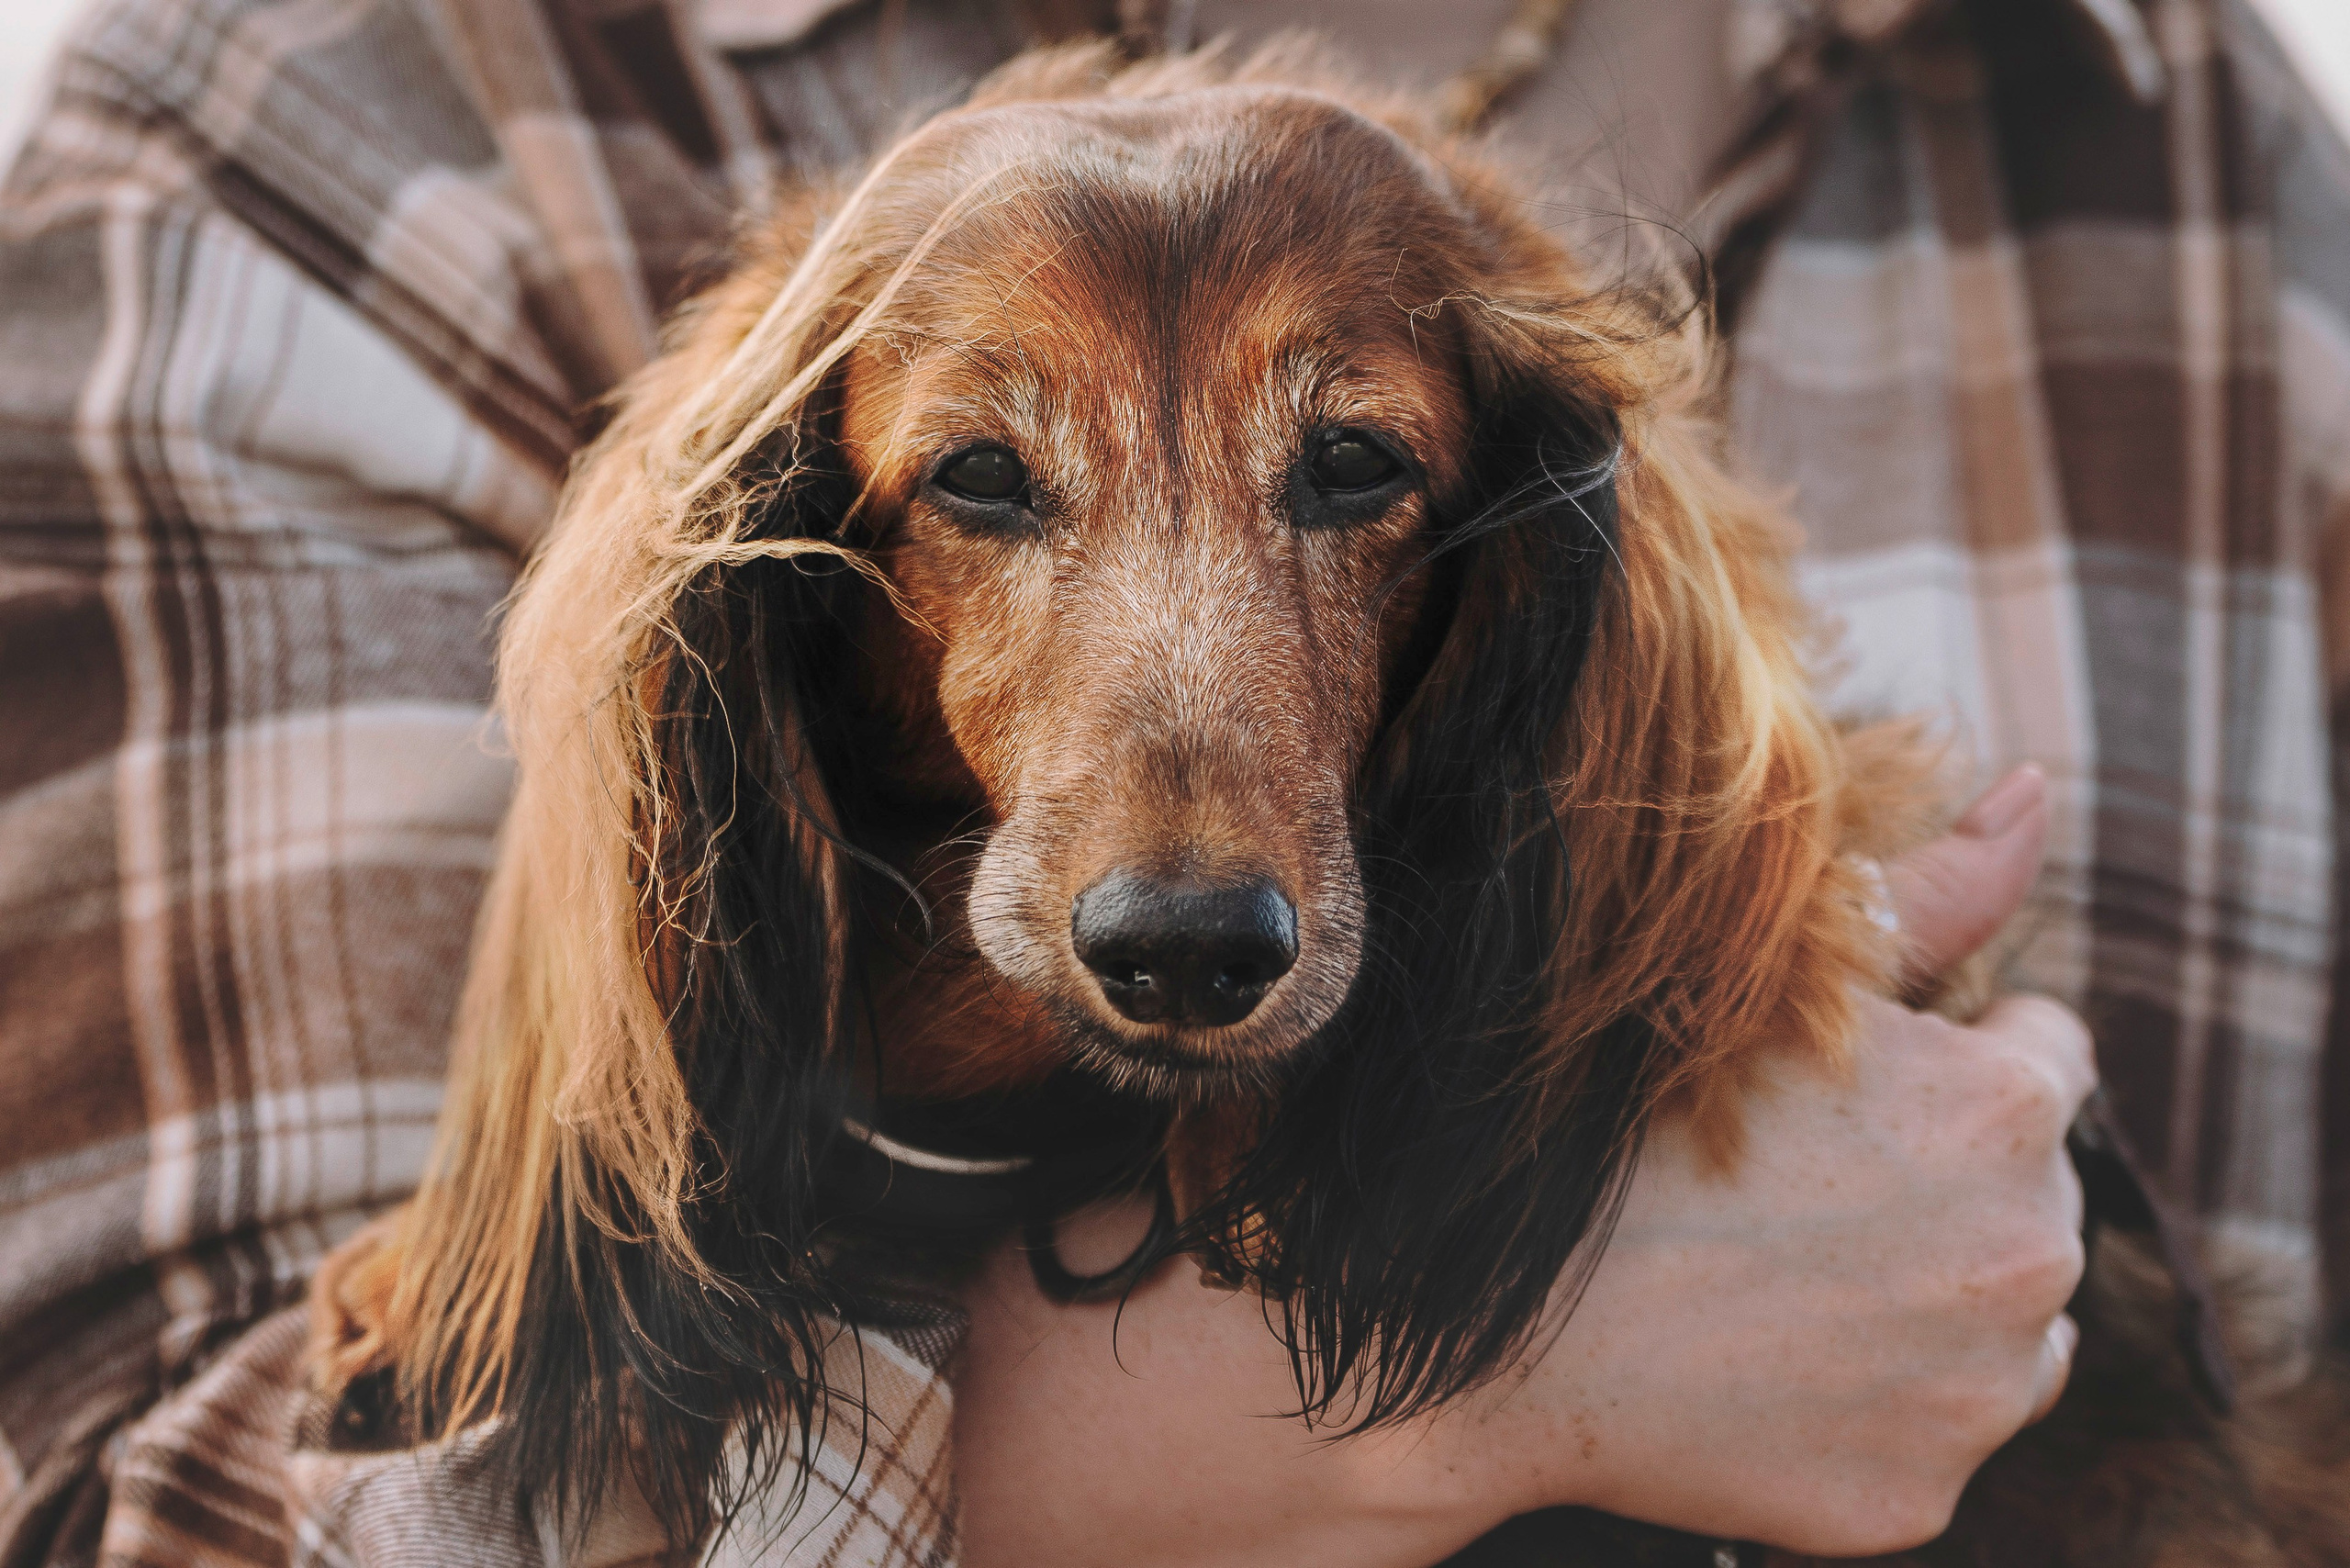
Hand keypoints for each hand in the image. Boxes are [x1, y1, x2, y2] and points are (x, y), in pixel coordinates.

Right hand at [952, 765, 2091, 1565]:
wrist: (1478, 1320)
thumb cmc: (1607, 1123)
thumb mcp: (1763, 979)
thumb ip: (1928, 891)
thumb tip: (2035, 789)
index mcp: (2006, 1108)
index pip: (2049, 1051)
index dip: (1941, 1052)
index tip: (1842, 1079)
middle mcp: (2031, 1255)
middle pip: (2031, 1191)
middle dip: (1940, 1172)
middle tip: (1788, 1174)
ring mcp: (1979, 1395)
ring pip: (2005, 1319)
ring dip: (1930, 1288)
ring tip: (1773, 1264)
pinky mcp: (1921, 1495)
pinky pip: (1931, 1424)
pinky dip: (1870, 1397)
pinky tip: (1755, 1357)